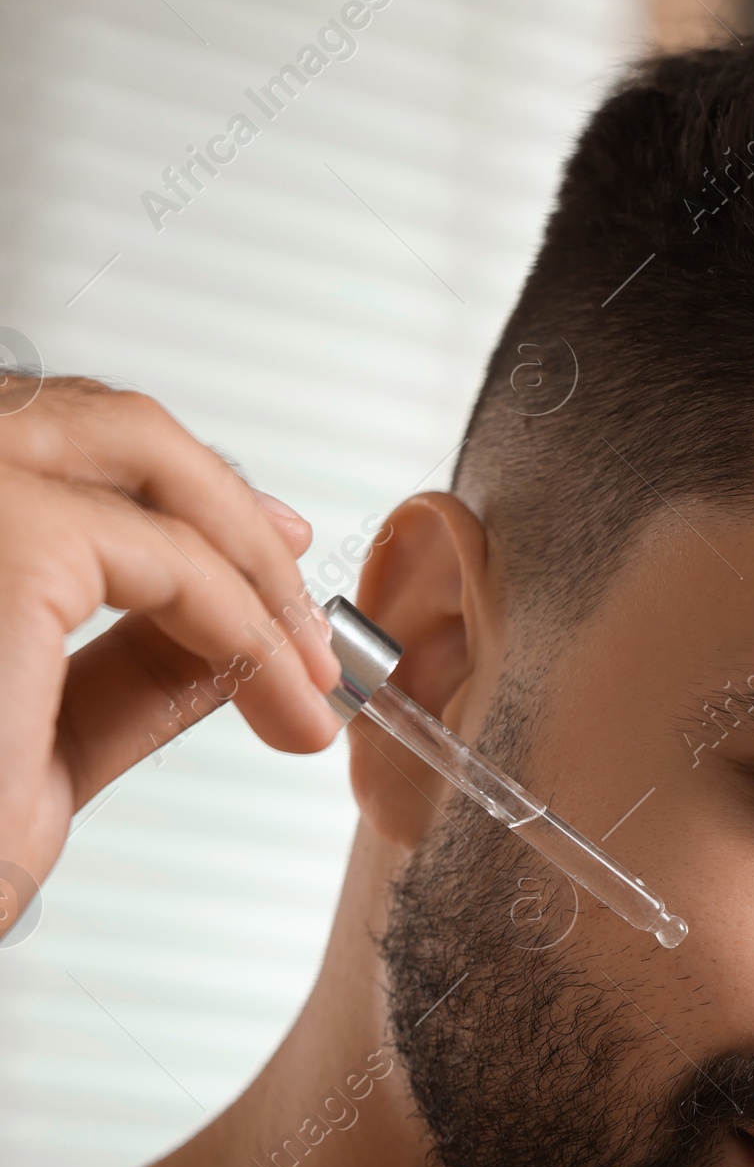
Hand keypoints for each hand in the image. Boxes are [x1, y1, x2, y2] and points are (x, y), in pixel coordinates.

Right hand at [0, 375, 341, 898]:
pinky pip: (173, 561)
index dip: (180, 498)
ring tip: (311, 664)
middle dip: (229, 503)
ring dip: (250, 554)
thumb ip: (122, 675)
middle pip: (102, 420)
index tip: (272, 565)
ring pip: (144, 450)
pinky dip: (251, 626)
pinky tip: (287, 696)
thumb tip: (219, 636)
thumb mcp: (37, 746)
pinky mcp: (11, 542)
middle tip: (308, 603)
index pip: (59, 447)